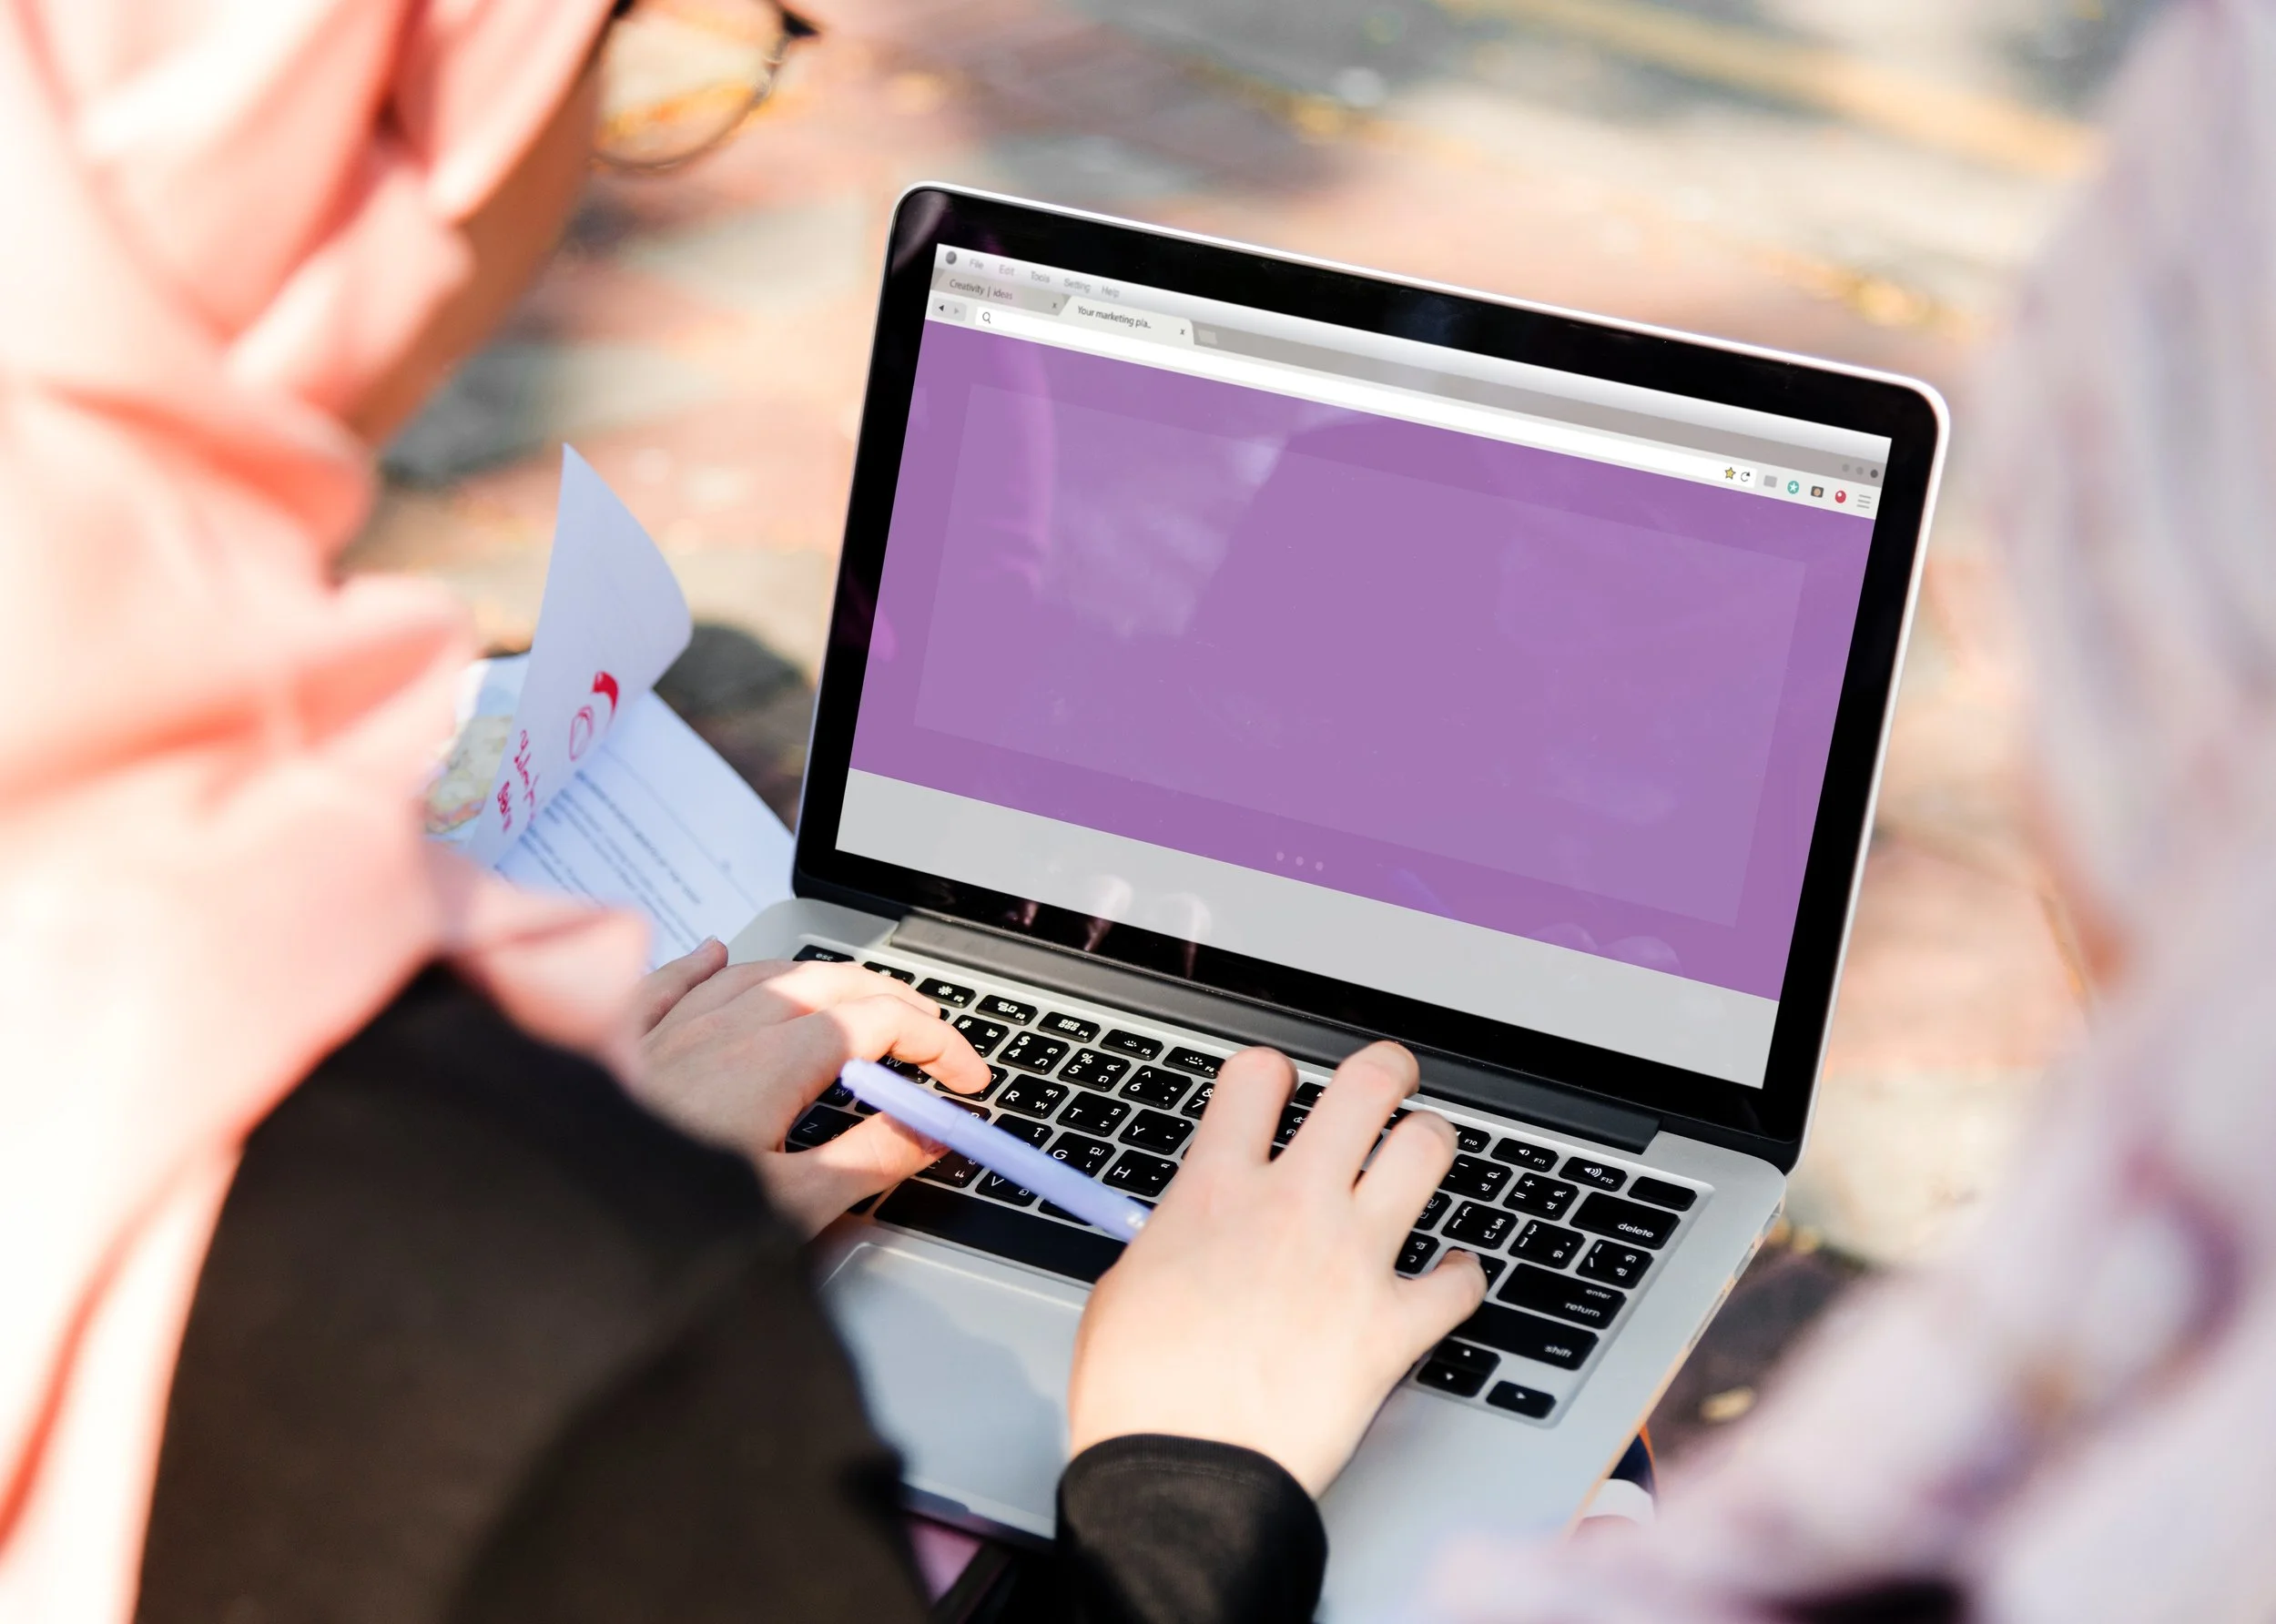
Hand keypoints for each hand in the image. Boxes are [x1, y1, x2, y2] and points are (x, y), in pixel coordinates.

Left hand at [623, 940, 989, 1235]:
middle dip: (895, 1005)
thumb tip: (926, 1130)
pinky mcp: (618, 1037)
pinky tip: (718, 956)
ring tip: (856, 1006)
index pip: (883, 1022)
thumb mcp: (787, 1208)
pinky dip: (709, 965)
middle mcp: (725, 1026)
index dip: (940, 1043)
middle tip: (929, 1045)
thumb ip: (867, 1162)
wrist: (549, 1221)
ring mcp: (669, 1025)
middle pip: (831, 983)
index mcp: (776, 1060)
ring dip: (821, 982)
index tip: (967, 1081)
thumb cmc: (659, 1221)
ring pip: (761, 972)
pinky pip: (672, 978)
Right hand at [1067, 1041, 1486, 1494]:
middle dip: (1384, 1072)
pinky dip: (1461, 1277)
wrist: (1184, 1476)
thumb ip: (1172, 1234)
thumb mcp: (1126, 1284)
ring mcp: (1351, 1259)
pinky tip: (1448, 1278)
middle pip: (1366, 1085)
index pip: (1258, 1076)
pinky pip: (1462, 1280)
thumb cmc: (1140, 1396)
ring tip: (1420, 1158)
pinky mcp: (1394, 1326)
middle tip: (1387, 1082)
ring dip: (1428, 1147)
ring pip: (1426, 1150)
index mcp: (1217, 1190)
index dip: (1273, 1073)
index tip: (1280, 1088)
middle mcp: (1293, 1207)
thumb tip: (1190, 1226)